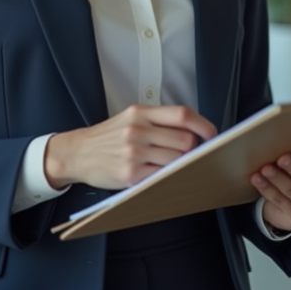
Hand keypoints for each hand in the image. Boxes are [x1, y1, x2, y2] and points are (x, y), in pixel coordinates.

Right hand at [44, 105, 216, 190]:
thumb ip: (158, 121)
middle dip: (194, 149)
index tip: (212, 134)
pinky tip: (166, 175)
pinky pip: (162, 176)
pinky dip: (169, 176)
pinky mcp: (130, 174)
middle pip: (184, 139)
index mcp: (140, 113)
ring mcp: (133, 152)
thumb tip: (193, 130)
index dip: (203, 125)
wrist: (78, 153)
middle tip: (191, 154)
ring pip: (177, 159)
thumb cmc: (108, 137)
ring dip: (183, 165)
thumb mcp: (130, 118)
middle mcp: (137, 130)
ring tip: (177, 166)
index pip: (182, 114)